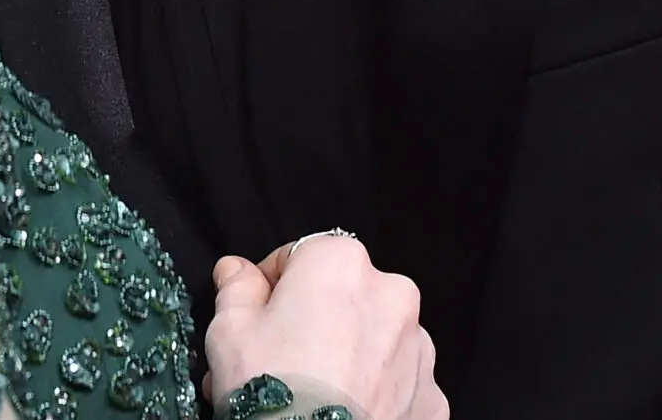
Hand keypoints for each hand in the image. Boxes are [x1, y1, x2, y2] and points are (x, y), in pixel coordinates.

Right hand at [201, 235, 447, 419]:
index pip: (300, 256)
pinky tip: (348, 412)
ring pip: (376, 339)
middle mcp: (392, 295)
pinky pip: (399, 385)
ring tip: (318, 391)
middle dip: (317, 319)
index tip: (258, 316)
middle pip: (344, 296)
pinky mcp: (431, 396)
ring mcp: (418, 349)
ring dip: (352, 355)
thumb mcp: (229, 329)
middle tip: (285, 358)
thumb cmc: (271, 387)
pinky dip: (378, 394)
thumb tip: (236, 270)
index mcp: (342, 263)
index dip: (273, 286)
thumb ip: (236, 287)